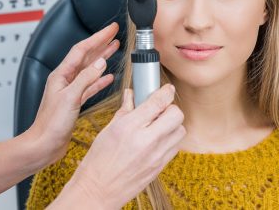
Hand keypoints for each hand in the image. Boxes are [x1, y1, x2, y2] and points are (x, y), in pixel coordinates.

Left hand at [27, 22, 119, 165]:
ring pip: (89, 69)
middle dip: (101, 44)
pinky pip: (90, 85)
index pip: (82, 49)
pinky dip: (100, 80)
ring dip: (102, 58)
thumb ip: (86, 79)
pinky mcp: (74, 102)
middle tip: (114, 34)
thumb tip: (101, 63)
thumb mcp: (70, 98)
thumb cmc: (50, 124)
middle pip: (86, 56)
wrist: (43, 146)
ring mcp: (70, 90)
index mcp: (61, 74)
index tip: (110, 29)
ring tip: (114, 49)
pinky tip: (109, 77)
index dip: (97, 37)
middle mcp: (65, 79)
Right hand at [56, 84, 184, 208]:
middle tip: (159, 108)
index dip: (165, 92)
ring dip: (172, 123)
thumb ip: (125, 110)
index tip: (167, 88)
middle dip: (170, 107)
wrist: (99, 190)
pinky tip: (157, 138)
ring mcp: (156, 155)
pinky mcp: (160, 167)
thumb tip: (131, 95)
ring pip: (180, 130)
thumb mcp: (108, 129)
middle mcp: (146, 140)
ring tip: (158, 124)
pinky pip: (175, 146)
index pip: (157, 103)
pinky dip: (170, 138)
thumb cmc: (99, 159)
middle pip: (176, 115)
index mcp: (129, 127)